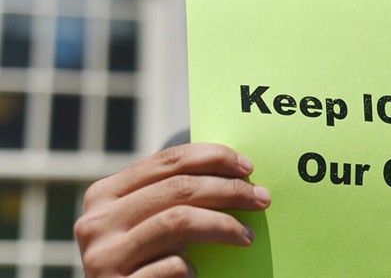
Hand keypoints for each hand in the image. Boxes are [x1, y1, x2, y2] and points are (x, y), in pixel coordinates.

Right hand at [74, 143, 271, 276]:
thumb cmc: (145, 259)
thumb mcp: (149, 222)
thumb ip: (174, 197)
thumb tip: (236, 171)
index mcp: (104, 194)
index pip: (167, 161)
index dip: (213, 157)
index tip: (248, 167)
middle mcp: (96, 222)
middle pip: (178, 188)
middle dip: (229, 190)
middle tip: (261, 198)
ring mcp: (103, 257)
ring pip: (179, 221)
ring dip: (224, 225)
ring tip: (247, 235)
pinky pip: (172, 265)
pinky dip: (193, 266)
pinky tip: (201, 270)